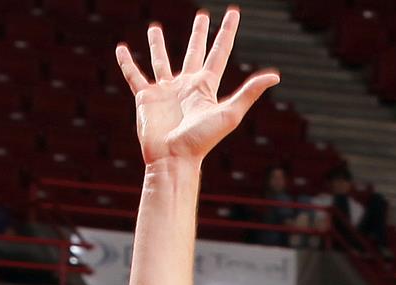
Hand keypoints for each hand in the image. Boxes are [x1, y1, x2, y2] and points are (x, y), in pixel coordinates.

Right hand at [115, 9, 278, 166]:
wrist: (173, 159)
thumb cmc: (202, 140)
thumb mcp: (229, 114)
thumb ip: (249, 93)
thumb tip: (274, 76)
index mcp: (205, 86)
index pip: (219, 52)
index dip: (227, 32)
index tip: (233, 13)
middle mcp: (186, 85)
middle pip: (194, 52)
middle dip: (199, 34)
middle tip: (202, 15)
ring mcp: (165, 91)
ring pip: (161, 61)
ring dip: (157, 45)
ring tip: (155, 28)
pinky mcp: (146, 98)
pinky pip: (134, 76)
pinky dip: (126, 63)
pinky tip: (121, 50)